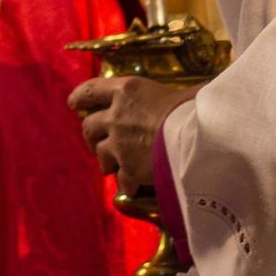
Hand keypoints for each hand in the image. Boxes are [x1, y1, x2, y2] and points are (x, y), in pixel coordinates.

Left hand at [67, 76, 199, 192]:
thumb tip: (197, 93)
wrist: (201, 140)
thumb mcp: (184, 92)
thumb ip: (178, 96)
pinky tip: (134, 185)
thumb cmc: (198, 109)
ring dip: (106, 160)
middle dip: (91, 135)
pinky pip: (121, 179)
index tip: (73, 103)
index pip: (91, 90)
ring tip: (114, 166)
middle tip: (96, 140)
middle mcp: (117, 116)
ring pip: (100, 154)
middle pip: (89, 126)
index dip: (79, 97)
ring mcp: (119, 144)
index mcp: (128, 91)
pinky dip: (126, 182)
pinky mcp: (128, 169)